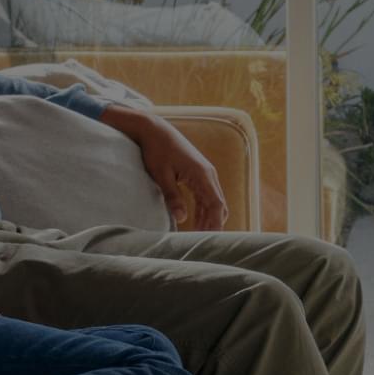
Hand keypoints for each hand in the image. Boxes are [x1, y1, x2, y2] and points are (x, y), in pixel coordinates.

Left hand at [104, 104, 229, 231]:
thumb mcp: (161, 175)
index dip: (215, 223)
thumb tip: (182, 218)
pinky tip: (197, 222)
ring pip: (214, 201)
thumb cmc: (156, 150)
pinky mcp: (199, 174)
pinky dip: (204, 210)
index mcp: (202, 174)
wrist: (154, 130)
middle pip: (219, 204)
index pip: (216, 204)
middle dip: (214, 224)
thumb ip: (172, 196)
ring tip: (200, 236)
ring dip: (209, 218)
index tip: (211, 240)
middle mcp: (208, 174)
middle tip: (205, 244)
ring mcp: (205, 173)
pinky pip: (206, 195)